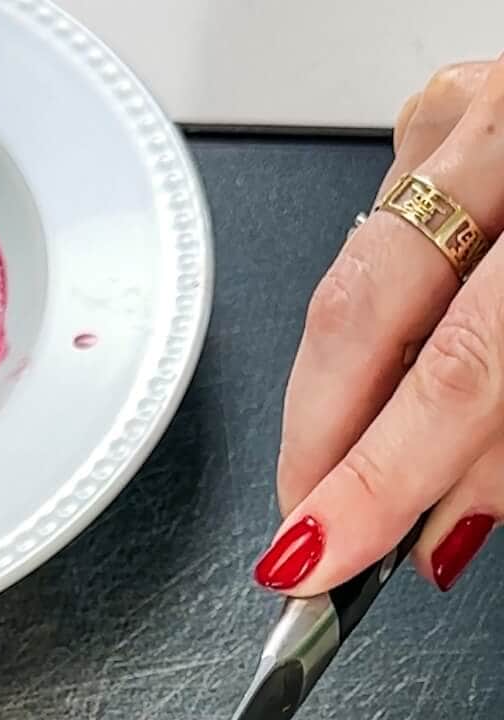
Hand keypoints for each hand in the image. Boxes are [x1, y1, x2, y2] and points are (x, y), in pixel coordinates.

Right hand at [258, 61, 503, 596]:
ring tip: (347, 470)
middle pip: (362, 309)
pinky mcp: (442, 119)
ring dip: (340, 394)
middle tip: (303, 524)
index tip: (321, 550)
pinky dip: (373, 323)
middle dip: (319, 439)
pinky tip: (385, 375)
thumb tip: (432, 529)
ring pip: (351, 278)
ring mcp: (465, 119)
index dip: (375, 475)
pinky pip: (372, 239)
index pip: (454, 370)